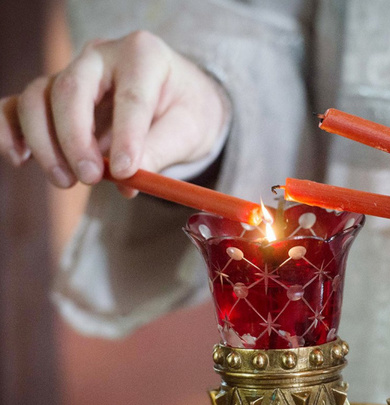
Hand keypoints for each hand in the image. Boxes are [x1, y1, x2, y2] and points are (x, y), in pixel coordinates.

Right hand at [0, 31, 228, 195]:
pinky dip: (12, 132)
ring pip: (38, 98)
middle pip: (70, 90)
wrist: (179, 99)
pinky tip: (20, 159)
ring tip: (66, 180)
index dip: (126, 136)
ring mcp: (74, 72)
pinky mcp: (56, 94)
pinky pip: (19, 106)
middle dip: (75, 140)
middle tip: (90, 178)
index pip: (130, 96)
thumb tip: (127, 182)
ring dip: (44, 144)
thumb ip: (161, 151)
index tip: (127, 172)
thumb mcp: (189, 130)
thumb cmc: (187, 110)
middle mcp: (102, 56)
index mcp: (144, 55)